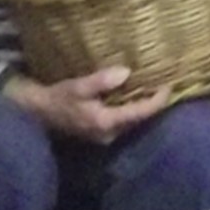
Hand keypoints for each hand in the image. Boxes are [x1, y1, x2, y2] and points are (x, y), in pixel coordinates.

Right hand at [4, 65, 170, 143]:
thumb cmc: (58, 98)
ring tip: (155, 88)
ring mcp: (106, 136)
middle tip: (166, 84)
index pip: (139, 113)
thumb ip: (102, 81)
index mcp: (106, 123)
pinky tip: (137, 95)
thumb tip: (126, 73)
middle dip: (154, 103)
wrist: (39, 114)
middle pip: (140, 119)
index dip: (157, 101)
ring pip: (133, 121)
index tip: (169, 86)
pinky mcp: (103, 132)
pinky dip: (133, 108)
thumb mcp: (78, 86)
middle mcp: (110, 134)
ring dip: (144, 106)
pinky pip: (124, 120)